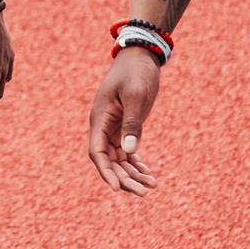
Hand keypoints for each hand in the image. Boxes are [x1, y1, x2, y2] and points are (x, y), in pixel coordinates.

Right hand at [88, 50, 160, 194]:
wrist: (140, 56)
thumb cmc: (136, 73)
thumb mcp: (135, 96)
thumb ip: (131, 124)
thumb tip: (130, 151)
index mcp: (99, 119)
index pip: (97, 153)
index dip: (106, 172)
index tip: (118, 189)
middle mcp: (103, 126)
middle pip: (109, 161)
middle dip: (124, 178)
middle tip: (144, 192)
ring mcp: (113, 128)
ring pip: (118, 159)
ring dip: (132, 174)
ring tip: (152, 186)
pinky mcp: (124, 127)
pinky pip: (127, 151)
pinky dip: (136, 163)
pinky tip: (149, 174)